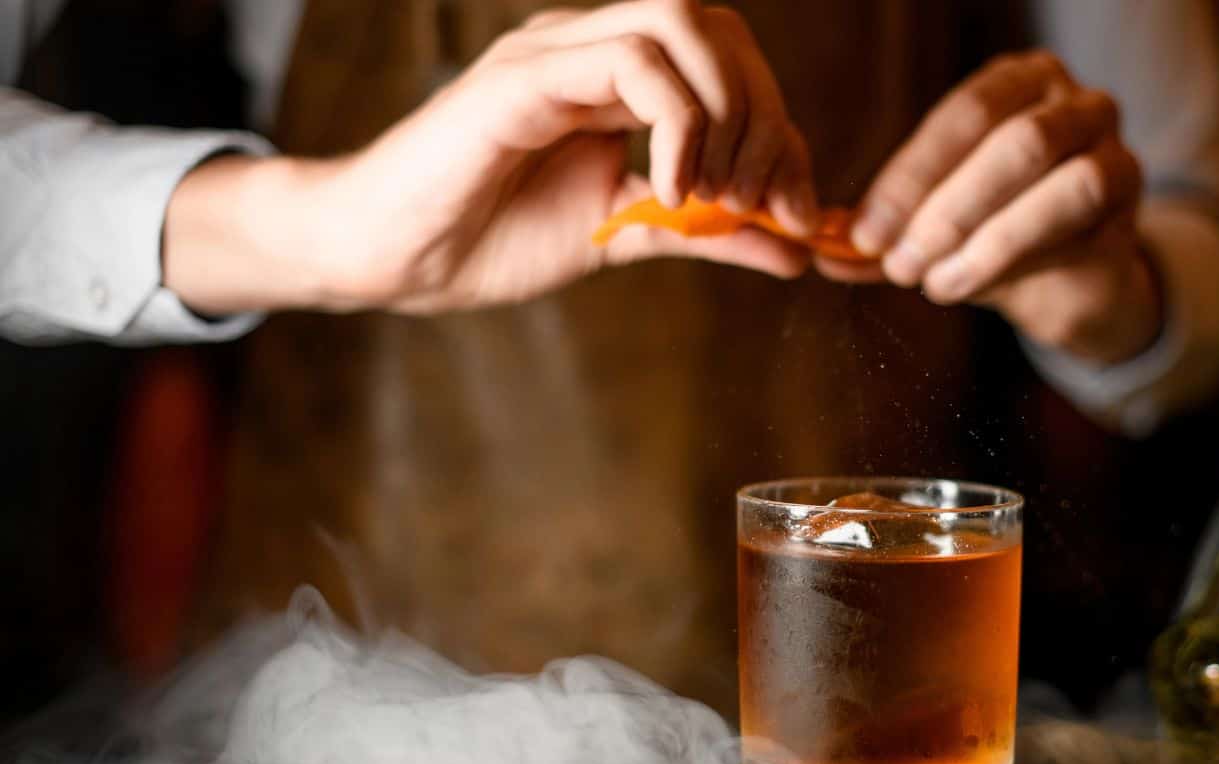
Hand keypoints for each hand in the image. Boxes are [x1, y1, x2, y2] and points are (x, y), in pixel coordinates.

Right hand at [165, 0, 818, 316]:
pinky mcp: (525, 77)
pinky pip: (630, 63)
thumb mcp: (627, 236)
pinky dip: (677, 125)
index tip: (792, 211)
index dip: (781, 130)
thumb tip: (798, 249)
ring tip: (715, 197)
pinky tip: (672, 188)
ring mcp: (557, 52)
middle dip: (766, 115)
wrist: (394, 259)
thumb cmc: (492, 238)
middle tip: (762, 202)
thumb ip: (709, 233)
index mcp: (618, 78)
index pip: (730, 62)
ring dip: (726, 115)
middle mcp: (592, 48)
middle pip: (719, 28)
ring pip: (683, 24)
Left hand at [817, 51, 1160, 364]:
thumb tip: (824, 253)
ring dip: (984, 237)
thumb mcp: (933, 227)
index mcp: (1019, 84)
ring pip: (1058, 180)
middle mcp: (1076, 101)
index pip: (963, 116)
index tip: (865, 232)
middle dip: (944, 207)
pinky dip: (1017, 258)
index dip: (909, 176)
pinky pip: (1080, 225)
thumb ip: (887, 232)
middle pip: (1013, 141)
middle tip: (897, 262)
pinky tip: (971, 285)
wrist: (1072, 281)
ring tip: (933, 282)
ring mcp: (1114, 149)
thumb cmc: (996, 234)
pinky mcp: (1133, 205)